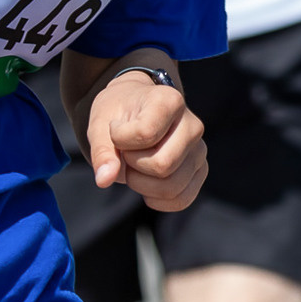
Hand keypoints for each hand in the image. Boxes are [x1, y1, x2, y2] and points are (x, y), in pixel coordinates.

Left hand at [87, 72, 206, 210]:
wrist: (135, 112)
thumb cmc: (119, 116)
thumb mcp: (100, 126)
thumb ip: (102, 152)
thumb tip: (104, 180)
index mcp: (170, 101)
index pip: (145, 134)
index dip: (119, 138)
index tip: (115, 127)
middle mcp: (192, 125)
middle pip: (162, 165)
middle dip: (133, 165)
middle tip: (126, 151)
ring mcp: (199, 150)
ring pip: (171, 187)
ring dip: (142, 184)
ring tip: (136, 164)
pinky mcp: (200, 171)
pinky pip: (180, 199)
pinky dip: (157, 199)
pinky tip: (146, 183)